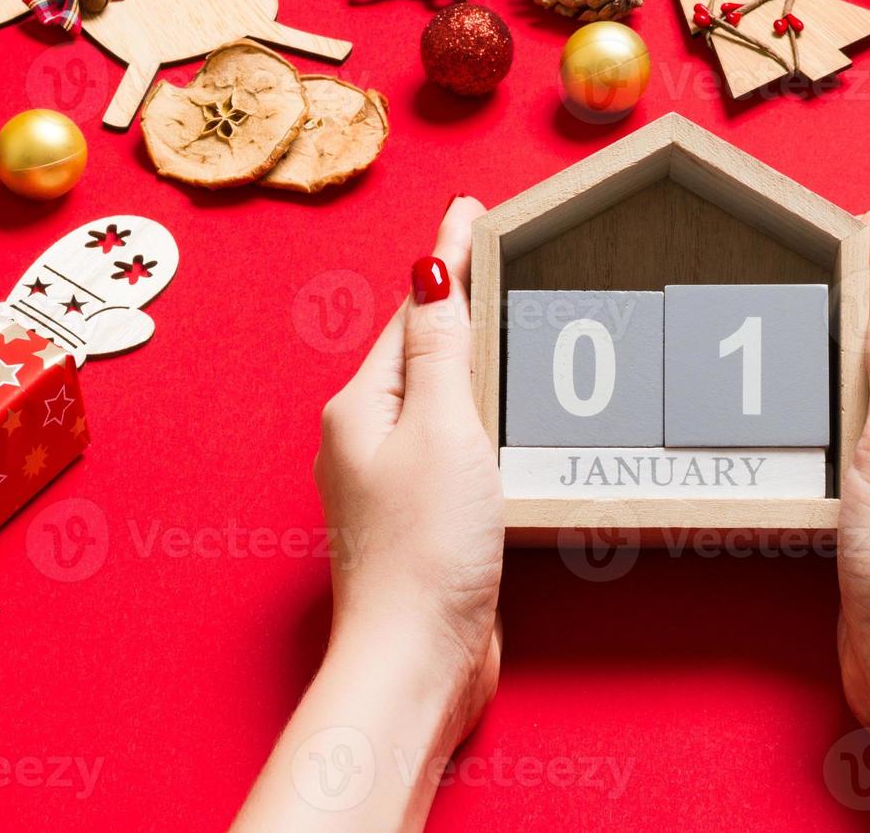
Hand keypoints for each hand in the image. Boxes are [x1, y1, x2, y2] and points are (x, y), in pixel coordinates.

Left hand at [314, 195, 502, 739]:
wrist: (418, 659)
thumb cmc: (426, 549)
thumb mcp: (443, 429)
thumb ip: (442, 349)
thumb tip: (427, 272)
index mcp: (361, 408)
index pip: (411, 315)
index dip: (445, 262)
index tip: (469, 210)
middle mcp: (367, 440)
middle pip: (420, 353)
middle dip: (456, 306)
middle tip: (495, 254)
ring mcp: (393, 482)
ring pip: (438, 400)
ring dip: (472, 361)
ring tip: (508, 321)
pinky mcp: (424, 518)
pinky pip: (454, 445)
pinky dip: (481, 417)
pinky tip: (508, 417)